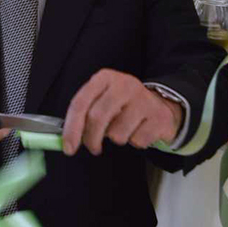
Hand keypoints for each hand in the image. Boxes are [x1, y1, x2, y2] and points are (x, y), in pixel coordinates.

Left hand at [63, 69, 182, 155]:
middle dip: (91, 139)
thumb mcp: (103, 100)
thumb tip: (67, 140)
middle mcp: (124, 85)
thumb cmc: (123, 105)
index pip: (80, 103)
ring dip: (116, 139)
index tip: (68, 147)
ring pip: (117, 133)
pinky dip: (135, 142)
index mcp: (104, 78)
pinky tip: (139, 130)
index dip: (71, 128)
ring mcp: (144, 100)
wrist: (160, 105)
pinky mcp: (159, 117)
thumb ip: (84, 115)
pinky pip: (137, 141)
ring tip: (123, 130)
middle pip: (97, 117)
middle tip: (93, 147)